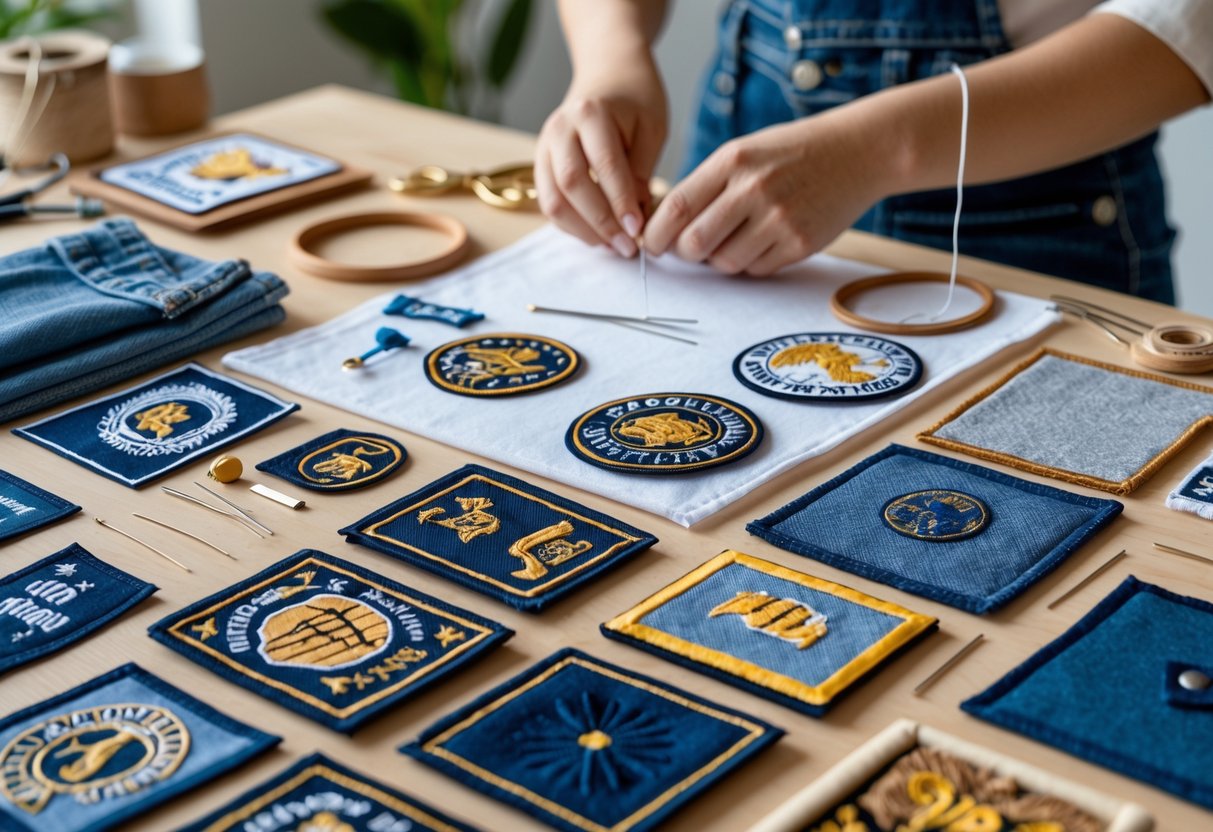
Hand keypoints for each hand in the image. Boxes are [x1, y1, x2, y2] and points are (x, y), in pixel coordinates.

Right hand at [535, 59, 667, 257]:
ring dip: (583, 230)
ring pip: (554, 200)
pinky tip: (597, 236)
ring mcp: (545, 147)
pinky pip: (550, 203)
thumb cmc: (636, 99)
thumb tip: (634, 219)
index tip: (638, 230)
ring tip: (613, 246)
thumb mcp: (651, 129)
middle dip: (601, 223)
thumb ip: (640, 172)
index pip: (604, 166)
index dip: (621, 203)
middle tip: (627, 247)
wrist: (608, 72)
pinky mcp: (541, 164)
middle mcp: (560, 129)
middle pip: (572, 186)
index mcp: (590, 113)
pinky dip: (572, 226)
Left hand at [644, 110, 893, 274]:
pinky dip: (749, 263)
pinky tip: (761, 240)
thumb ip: (708, 185)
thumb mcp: (745, 153)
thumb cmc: (793, 152)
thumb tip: (666, 226)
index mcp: (733, 161)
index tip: (650, 244)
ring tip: (732, 239)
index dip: (656, 233)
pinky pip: (756, 269)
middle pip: (694, 243)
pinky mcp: (800, 243)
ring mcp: (779, 219)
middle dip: (683, 253)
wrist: (860, 151)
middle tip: (686, 250)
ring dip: (718, 259)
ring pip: (724, 262)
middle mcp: (754, 189)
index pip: (678, 206)